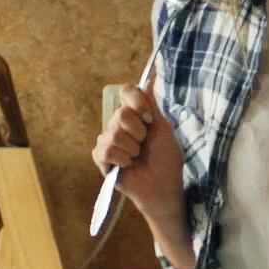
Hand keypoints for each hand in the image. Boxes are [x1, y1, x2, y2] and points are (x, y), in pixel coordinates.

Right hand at [94, 85, 186, 226]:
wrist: (164, 186)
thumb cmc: (166, 160)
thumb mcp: (162, 129)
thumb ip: (152, 106)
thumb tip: (147, 82)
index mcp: (135, 115)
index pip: (126, 92)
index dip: (136, 101)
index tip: (150, 118)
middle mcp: (118, 125)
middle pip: (121, 114)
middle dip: (139, 132)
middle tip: (145, 145)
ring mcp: (108, 141)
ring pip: (114, 133)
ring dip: (132, 148)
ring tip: (137, 158)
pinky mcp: (101, 159)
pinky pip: (106, 149)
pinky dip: (122, 158)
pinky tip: (128, 165)